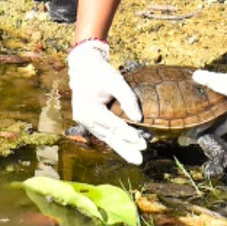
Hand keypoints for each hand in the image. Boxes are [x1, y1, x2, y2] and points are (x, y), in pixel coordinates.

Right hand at [67, 40, 147, 163]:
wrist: (83, 65)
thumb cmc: (100, 72)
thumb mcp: (116, 81)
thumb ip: (127, 98)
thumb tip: (139, 119)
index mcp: (89, 109)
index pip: (112, 125)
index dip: (128, 134)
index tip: (142, 143)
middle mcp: (84, 118)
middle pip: (108, 136)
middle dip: (125, 148)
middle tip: (140, 160)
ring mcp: (85, 121)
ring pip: (106, 137)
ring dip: (121, 148)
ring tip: (136, 158)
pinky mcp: (88, 120)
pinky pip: (103, 133)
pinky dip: (115, 140)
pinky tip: (125, 148)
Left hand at [193, 54, 226, 133]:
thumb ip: (210, 80)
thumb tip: (194, 77)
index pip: (218, 131)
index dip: (206, 132)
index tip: (192, 133)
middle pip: (218, 119)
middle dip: (205, 119)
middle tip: (189, 118)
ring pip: (221, 107)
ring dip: (210, 106)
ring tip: (194, 103)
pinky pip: (224, 96)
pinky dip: (216, 94)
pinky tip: (206, 88)